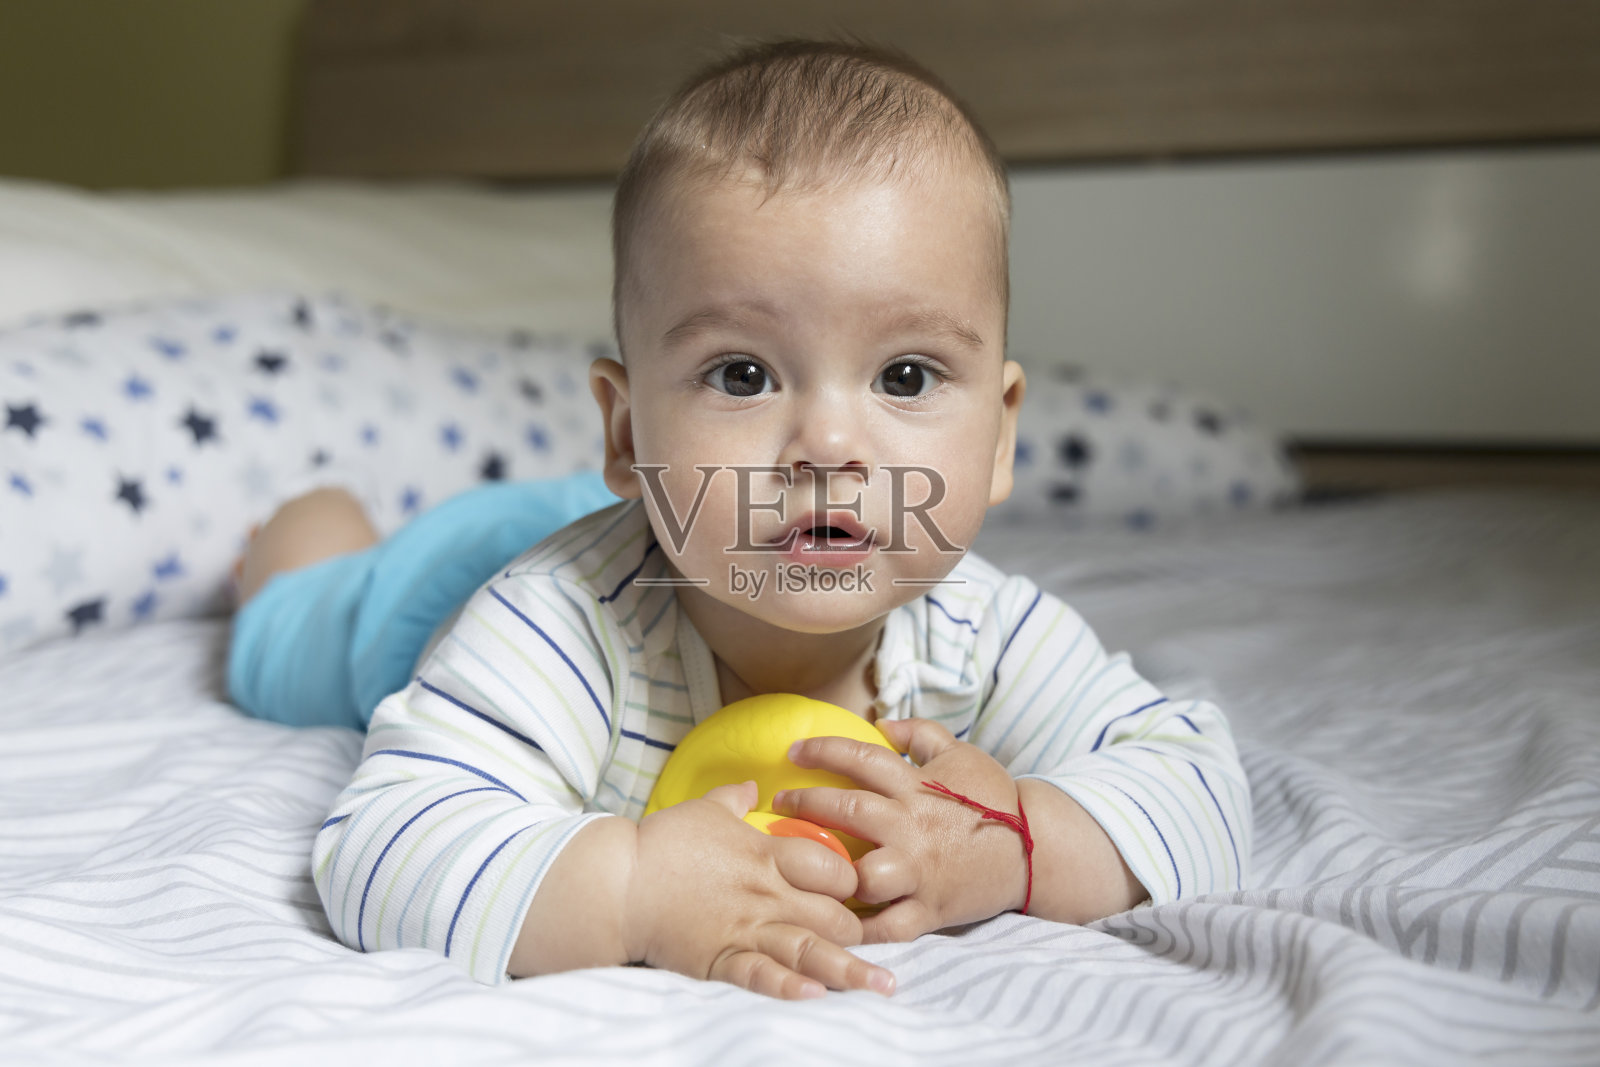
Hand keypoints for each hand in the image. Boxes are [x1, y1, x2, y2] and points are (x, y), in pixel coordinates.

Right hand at [622, 781, 897, 999]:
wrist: (617, 881)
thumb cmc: (661, 843)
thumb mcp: (703, 810)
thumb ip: (734, 799)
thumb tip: (752, 785)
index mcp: (765, 855)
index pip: (831, 867)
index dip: (852, 881)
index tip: (859, 891)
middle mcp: (765, 894)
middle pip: (832, 914)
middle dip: (857, 931)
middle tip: (873, 943)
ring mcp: (745, 929)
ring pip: (810, 950)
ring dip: (850, 970)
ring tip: (882, 986)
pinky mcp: (721, 959)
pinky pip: (763, 976)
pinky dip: (791, 987)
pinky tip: (818, 996)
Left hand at [774, 719, 1029, 942]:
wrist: (1036, 848)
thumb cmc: (994, 797)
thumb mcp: (961, 752)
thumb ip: (919, 733)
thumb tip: (880, 721)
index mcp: (918, 787)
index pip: (860, 758)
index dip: (822, 751)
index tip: (792, 751)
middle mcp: (913, 828)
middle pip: (848, 813)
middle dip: (806, 806)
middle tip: (781, 805)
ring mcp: (920, 872)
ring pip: (862, 876)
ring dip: (827, 874)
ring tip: (797, 868)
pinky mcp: (930, 909)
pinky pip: (887, 926)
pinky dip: (858, 928)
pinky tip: (829, 921)